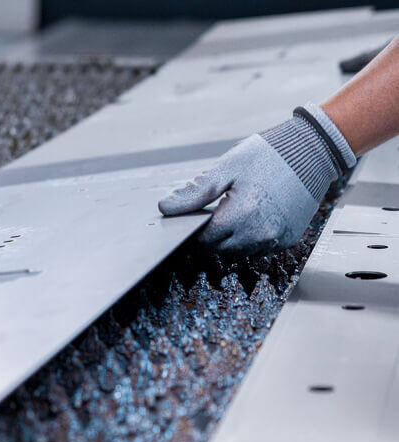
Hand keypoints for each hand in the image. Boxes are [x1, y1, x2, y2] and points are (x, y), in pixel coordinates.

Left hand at [158, 104, 355, 256]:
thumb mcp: (226, 168)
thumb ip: (195, 192)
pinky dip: (250, 237)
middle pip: (219, 249)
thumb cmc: (269, 156)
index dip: (196, 228)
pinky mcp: (287, 240)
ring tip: (235, 211)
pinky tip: (253, 216)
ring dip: (231, 238)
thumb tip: (166, 207)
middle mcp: (260, 233)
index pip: (204, 239)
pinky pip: (259, 248)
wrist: (312, 152)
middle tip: (216, 211)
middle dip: (211, 235)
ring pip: (238, 252)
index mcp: (242, 215)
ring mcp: (276, 239)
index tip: (197, 215)